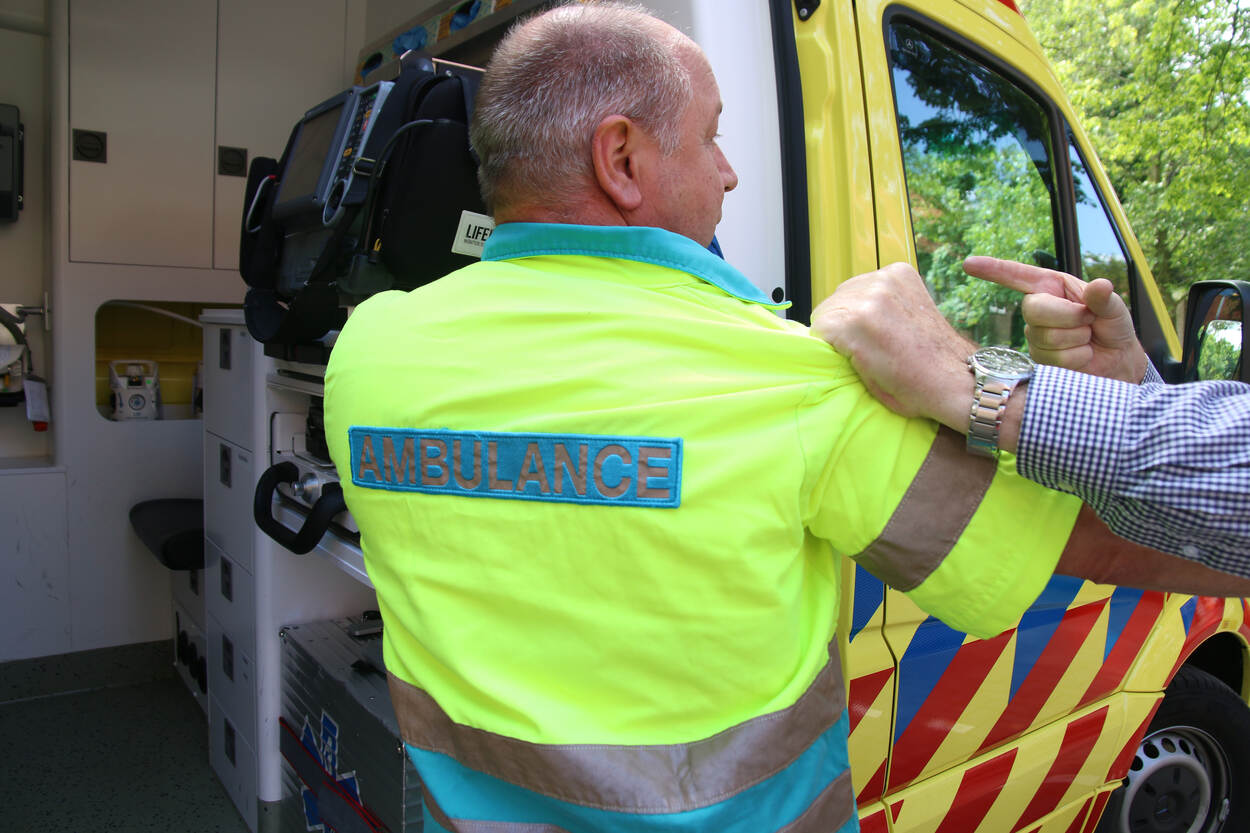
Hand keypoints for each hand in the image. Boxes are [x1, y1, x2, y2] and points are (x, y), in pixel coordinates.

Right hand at [812, 263, 976, 431]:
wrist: (955, 376)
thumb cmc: (913, 388)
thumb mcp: (861, 381)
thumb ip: (838, 354)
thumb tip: (823, 341)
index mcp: (856, 322)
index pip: (817, 326)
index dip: (827, 345)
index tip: (844, 357)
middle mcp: (871, 294)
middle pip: (828, 306)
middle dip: (839, 326)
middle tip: (860, 346)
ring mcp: (888, 280)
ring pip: (846, 293)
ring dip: (854, 310)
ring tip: (875, 331)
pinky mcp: (902, 273)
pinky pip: (869, 282)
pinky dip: (872, 297)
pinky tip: (887, 315)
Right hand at [963, 256, 1147, 383]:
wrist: (1117, 361)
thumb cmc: (1113, 328)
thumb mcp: (1115, 308)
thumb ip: (1105, 298)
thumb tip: (1100, 286)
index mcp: (1053, 287)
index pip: (1018, 275)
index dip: (993, 269)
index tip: (969, 264)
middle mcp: (1040, 308)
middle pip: (1034, 310)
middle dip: (1068, 316)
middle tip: (1090, 320)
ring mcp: (1036, 335)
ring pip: (1046, 337)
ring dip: (1077, 340)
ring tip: (1087, 339)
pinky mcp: (1038, 359)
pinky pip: (1054, 358)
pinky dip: (1077, 358)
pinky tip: (1083, 356)